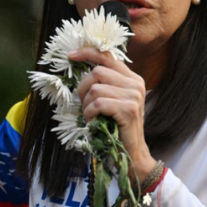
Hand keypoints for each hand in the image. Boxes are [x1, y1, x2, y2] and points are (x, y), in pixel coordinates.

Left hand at [69, 48, 155, 181]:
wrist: (131, 153)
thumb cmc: (116, 126)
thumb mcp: (112, 101)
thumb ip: (104, 84)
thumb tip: (82, 68)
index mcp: (132, 78)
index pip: (108, 56)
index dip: (88, 53)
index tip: (70, 55)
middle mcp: (135, 83)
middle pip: (97, 72)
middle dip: (83, 88)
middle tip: (85, 105)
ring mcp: (134, 95)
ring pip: (95, 89)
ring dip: (86, 105)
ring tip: (92, 116)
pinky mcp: (128, 109)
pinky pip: (97, 104)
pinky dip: (90, 114)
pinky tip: (94, 122)